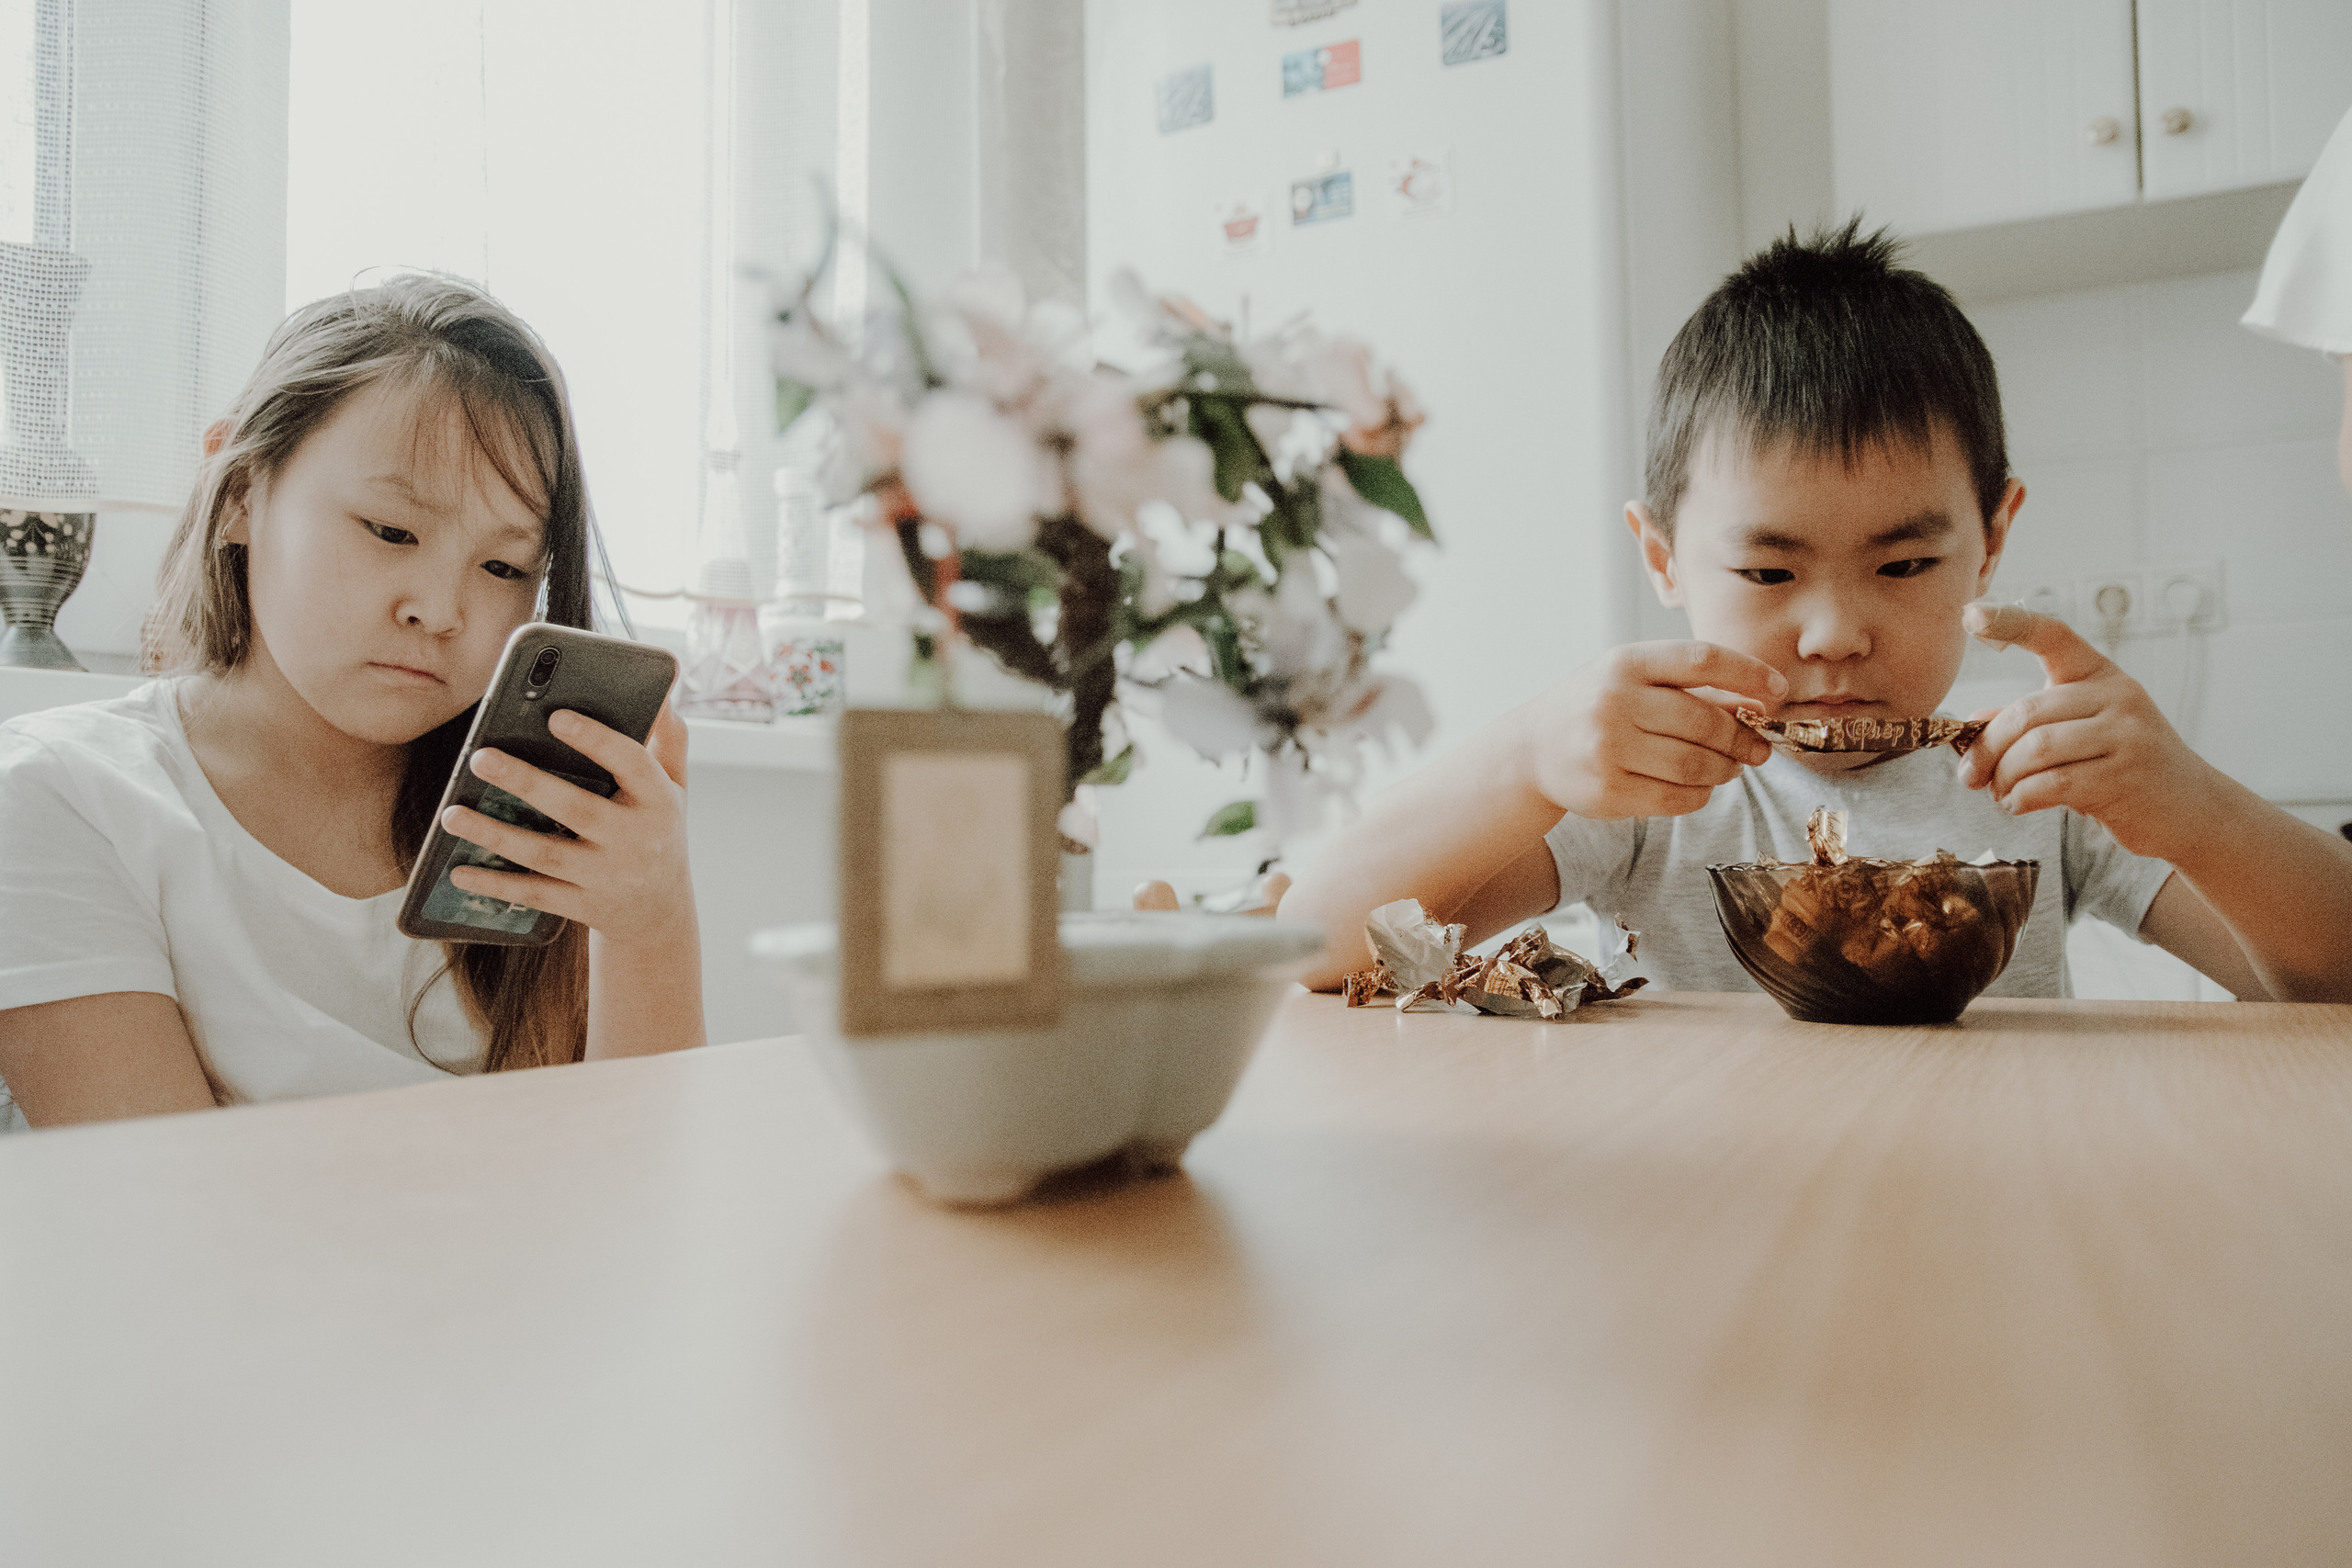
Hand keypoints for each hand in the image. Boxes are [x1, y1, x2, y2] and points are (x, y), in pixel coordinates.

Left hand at [442, 700, 693, 947]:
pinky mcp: (582, 905)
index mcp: (658, 800)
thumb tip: (666, 683)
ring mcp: (607, 876)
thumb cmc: (657, 830)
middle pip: (576, 808)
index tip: (556, 716)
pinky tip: (458, 871)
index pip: (631, 764)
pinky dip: (495, 886)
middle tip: (479, 757)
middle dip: (526, 783)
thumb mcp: (675, 785)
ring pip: (545, 854)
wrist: (660, 910)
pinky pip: (534, 895)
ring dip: (495, 835)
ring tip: (452, 814)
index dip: (596, 740)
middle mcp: (635, 839)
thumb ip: (667, 737)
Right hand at [1520, 641, 1786, 819]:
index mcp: (1624, 663)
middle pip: (1704, 721)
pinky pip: (1676, 798)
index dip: (1748, 673)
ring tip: (1730, 767)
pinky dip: (1700, 794)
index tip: (1777, 691)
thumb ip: (1690, 686)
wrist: (1531, 751)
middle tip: (1758, 747)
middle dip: (1742, 737)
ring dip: (1725, 769)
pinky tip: (1700, 786)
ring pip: (1695, 764)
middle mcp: (1613, 702)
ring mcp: (1607, 750)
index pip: (1701, 660)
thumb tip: (1759, 702)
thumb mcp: (1631, 679)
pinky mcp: (1607, 792)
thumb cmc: (1593, 707)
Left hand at [1956, 601, 2213, 856]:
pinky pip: (2052, 784)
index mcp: (2099, 674)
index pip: (2053, 636)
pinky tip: (2019, 803)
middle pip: (2026, 712)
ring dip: (2003, 777)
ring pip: (2035, 750)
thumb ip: (2030, 723)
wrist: (2193, 808)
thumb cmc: (2124, 766)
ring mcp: (2125, 735)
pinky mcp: (2124, 778)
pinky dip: (2021, 798)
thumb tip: (1973, 723)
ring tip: (2000, 792)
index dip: (2010, 623)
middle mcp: (2116, 696)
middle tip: (1968, 775)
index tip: (1971, 615)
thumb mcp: (2082, 731)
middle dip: (1986, 748)